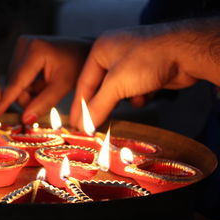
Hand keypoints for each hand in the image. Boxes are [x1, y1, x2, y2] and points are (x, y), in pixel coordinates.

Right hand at [0, 35, 90, 123]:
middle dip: (27, 97)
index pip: (17, 82)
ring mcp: (21, 45)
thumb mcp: (63, 86)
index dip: (5, 101)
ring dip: (28, 92)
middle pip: (14, 84)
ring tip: (46, 88)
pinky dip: (28, 85)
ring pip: (14, 82)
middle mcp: (24, 44)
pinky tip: (41, 81)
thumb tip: (25, 120)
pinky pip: (17, 76)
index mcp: (36, 50)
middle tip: (43, 100)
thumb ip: (44, 103)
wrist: (83, 50)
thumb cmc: (78, 66)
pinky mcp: (21, 49)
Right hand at [70, 24, 198, 128]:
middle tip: (91, 126)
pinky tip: (144, 97)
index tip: (75, 124)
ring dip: (122, 101)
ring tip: (118, 113)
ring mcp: (133, 62)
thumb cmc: (147, 60)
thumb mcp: (116, 84)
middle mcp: (115, 54)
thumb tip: (83, 125)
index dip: (80, 105)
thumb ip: (98, 106)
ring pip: (119, 90)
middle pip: (101, 87)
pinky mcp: (149, 71)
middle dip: (101, 105)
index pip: (84, 82)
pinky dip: (139, 96)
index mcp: (101, 50)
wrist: (187, 53)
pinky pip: (135, 89)